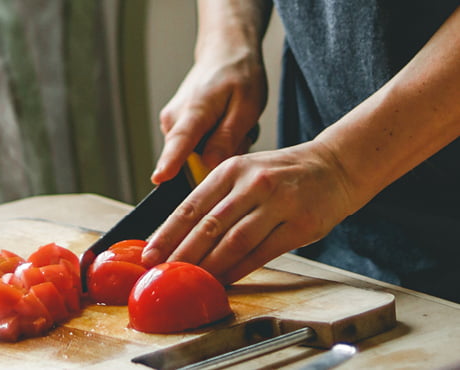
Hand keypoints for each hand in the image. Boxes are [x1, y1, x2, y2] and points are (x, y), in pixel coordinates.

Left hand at [143, 141, 354, 283]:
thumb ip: (215, 198)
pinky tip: (224, 281)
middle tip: (163, 274)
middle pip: (209, 226)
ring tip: (191, 282)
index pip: (190, 206)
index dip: (167, 234)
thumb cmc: (280, 174)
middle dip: (182, 255)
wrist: (334, 166)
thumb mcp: (244, 171)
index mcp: (231, 170)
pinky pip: (262, 253)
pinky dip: (239, 270)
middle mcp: (253, 184)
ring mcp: (278, 203)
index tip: (150, 254)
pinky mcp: (300, 225)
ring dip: (209, 267)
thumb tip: (178, 234)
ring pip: (234, 242)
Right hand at [151, 47, 266, 184]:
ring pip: (197, 156)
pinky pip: (196, 149)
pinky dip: (214, 142)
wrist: (224, 53)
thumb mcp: (247, 106)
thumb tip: (210, 164)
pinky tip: (224, 124)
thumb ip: (227, 138)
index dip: (170, 163)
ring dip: (220, 148)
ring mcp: (171, 124)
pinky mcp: (175, 128)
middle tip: (241, 131)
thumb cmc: (238, 75)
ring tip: (233, 123)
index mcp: (194, 110)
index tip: (159, 179)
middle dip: (220, 156)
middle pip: (193, 160)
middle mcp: (174, 119)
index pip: (179, 142)